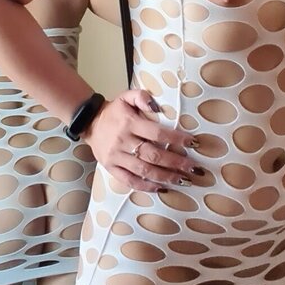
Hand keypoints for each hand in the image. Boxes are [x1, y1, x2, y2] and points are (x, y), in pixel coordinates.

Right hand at [83, 89, 200, 192]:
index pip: (157, 133)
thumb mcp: (126, 97)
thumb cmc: (114, 111)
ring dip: (165, 177)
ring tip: (183, 181)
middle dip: (176, 163)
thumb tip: (157, 106)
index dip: (176, 139)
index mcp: (129, 123)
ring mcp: (116, 157)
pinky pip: (129, 180)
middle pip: (154, 155)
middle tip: (195, 168)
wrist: (89, 123)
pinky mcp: (110, 168)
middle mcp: (123, 141)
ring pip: (144, 170)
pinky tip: (161, 188)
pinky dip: (146, 186)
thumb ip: (141, 96)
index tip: (193, 143)